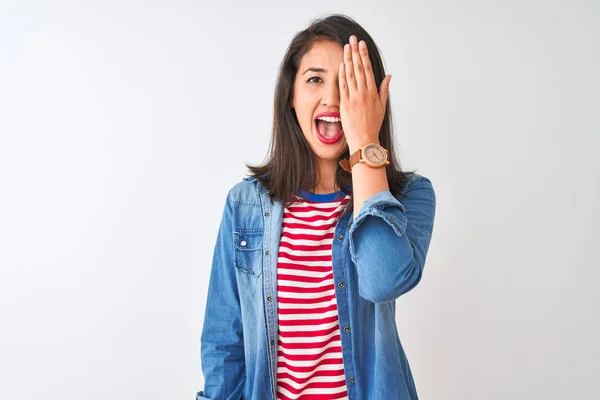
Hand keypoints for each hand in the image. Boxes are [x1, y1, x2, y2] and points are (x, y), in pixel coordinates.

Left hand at [338, 35, 391, 152]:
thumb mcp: (382, 107)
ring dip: (348, 59)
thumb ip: (384, 90)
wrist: (364, 141)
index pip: (368, 69)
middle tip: (352, 39)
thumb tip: (389, 76)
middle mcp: (364, 94)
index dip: (364, 56)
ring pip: (350, 75)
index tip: (361, 45)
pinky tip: (341, 64)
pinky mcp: (345, 105)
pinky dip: (342, 75)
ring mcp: (354, 99)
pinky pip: (343, 87)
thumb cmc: (373, 126)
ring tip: (346, 47)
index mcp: (373, 93)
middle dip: (355, 52)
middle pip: (359, 69)